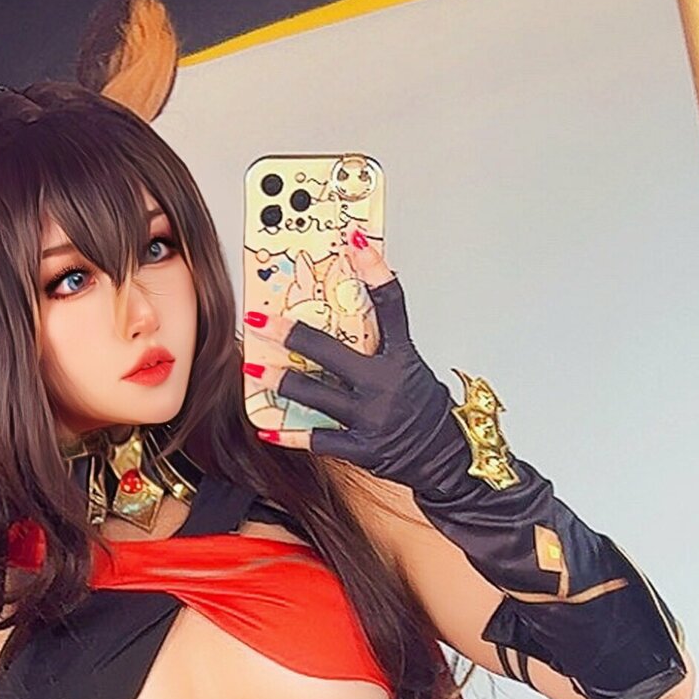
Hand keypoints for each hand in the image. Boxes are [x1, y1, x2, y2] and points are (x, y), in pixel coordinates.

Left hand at [242, 229, 451, 474]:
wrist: (444, 457)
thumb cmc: (423, 408)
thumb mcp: (410, 367)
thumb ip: (380, 343)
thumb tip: (349, 309)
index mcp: (402, 358)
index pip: (392, 305)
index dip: (376, 271)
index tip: (355, 241)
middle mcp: (386, 385)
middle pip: (331, 351)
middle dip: (291, 334)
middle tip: (261, 320)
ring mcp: (372, 418)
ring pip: (315, 394)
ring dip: (280, 381)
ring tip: (254, 369)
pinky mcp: (362, 448)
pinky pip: (318, 439)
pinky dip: (291, 435)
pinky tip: (267, 429)